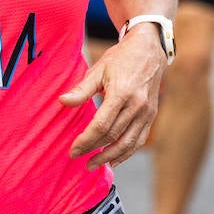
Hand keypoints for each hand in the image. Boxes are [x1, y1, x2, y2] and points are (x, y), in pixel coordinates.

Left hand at [59, 28, 164, 168]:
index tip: (73, 150)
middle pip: (113, 136)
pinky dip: (126, 153)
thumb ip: (81, 89)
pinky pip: (138, 140)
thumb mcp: (98, 69)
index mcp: (121, 93)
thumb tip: (62, 101)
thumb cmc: (121, 58)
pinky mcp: (151, 116)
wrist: (149, 49)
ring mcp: (146, 112)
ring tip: (93, 164)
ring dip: (110, 157)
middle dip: (93, 150)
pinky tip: (114, 160)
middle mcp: (136, 105)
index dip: (86, 140)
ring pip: (127, 143)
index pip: (101, 125)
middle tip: (77, 157)